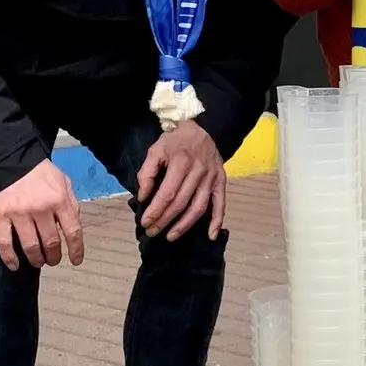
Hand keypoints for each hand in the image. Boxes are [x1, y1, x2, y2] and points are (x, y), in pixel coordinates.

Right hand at [0, 158, 84, 270]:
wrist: (7, 159)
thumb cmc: (37, 171)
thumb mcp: (62, 181)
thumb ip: (70, 202)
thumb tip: (74, 225)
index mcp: (59, 199)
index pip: (73, 231)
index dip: (76, 249)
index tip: (76, 260)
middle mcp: (41, 208)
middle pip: (52, 243)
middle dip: (54, 256)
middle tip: (53, 260)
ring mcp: (20, 213)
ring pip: (31, 246)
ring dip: (36, 259)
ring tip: (38, 262)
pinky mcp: (1, 216)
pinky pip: (5, 242)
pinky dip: (10, 257)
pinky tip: (14, 265)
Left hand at [135, 120, 225, 241]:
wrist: (205, 129)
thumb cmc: (176, 141)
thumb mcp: (156, 150)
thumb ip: (146, 173)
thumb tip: (144, 197)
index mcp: (181, 162)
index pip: (167, 193)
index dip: (156, 211)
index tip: (145, 222)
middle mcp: (198, 172)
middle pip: (181, 203)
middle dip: (164, 220)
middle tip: (152, 231)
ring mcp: (212, 178)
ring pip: (199, 207)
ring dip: (184, 225)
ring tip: (171, 236)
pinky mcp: (221, 182)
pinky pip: (221, 204)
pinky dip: (217, 221)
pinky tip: (210, 236)